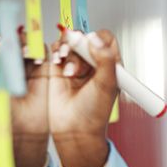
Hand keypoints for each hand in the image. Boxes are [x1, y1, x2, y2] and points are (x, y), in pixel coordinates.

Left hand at [0, 30, 48, 166]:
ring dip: (30, 44)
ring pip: (31, 45)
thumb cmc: (3, 115)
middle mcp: (13, 65)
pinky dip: (44, 51)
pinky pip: (47, 54)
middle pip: (16, 41)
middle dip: (17, 39)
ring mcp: (30, 68)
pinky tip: (39, 60)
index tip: (4, 40)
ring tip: (28, 53)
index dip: (2, 39)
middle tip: (18, 45)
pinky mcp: (47, 72)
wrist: (26, 132)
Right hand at [48, 29, 119, 166]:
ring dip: (67, 49)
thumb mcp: (106, 84)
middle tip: (75, 58)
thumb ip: (105, 59)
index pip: (106, 39)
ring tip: (68, 70)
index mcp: (110, 65)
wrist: (73, 129)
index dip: (98, 39)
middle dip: (79, 44)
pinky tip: (58, 63)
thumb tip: (96, 38)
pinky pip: (56, 49)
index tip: (92, 49)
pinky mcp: (58, 68)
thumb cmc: (93, 112)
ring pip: (70, 41)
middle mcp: (93, 62)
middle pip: (85, 37)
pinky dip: (56, 51)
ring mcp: (75, 64)